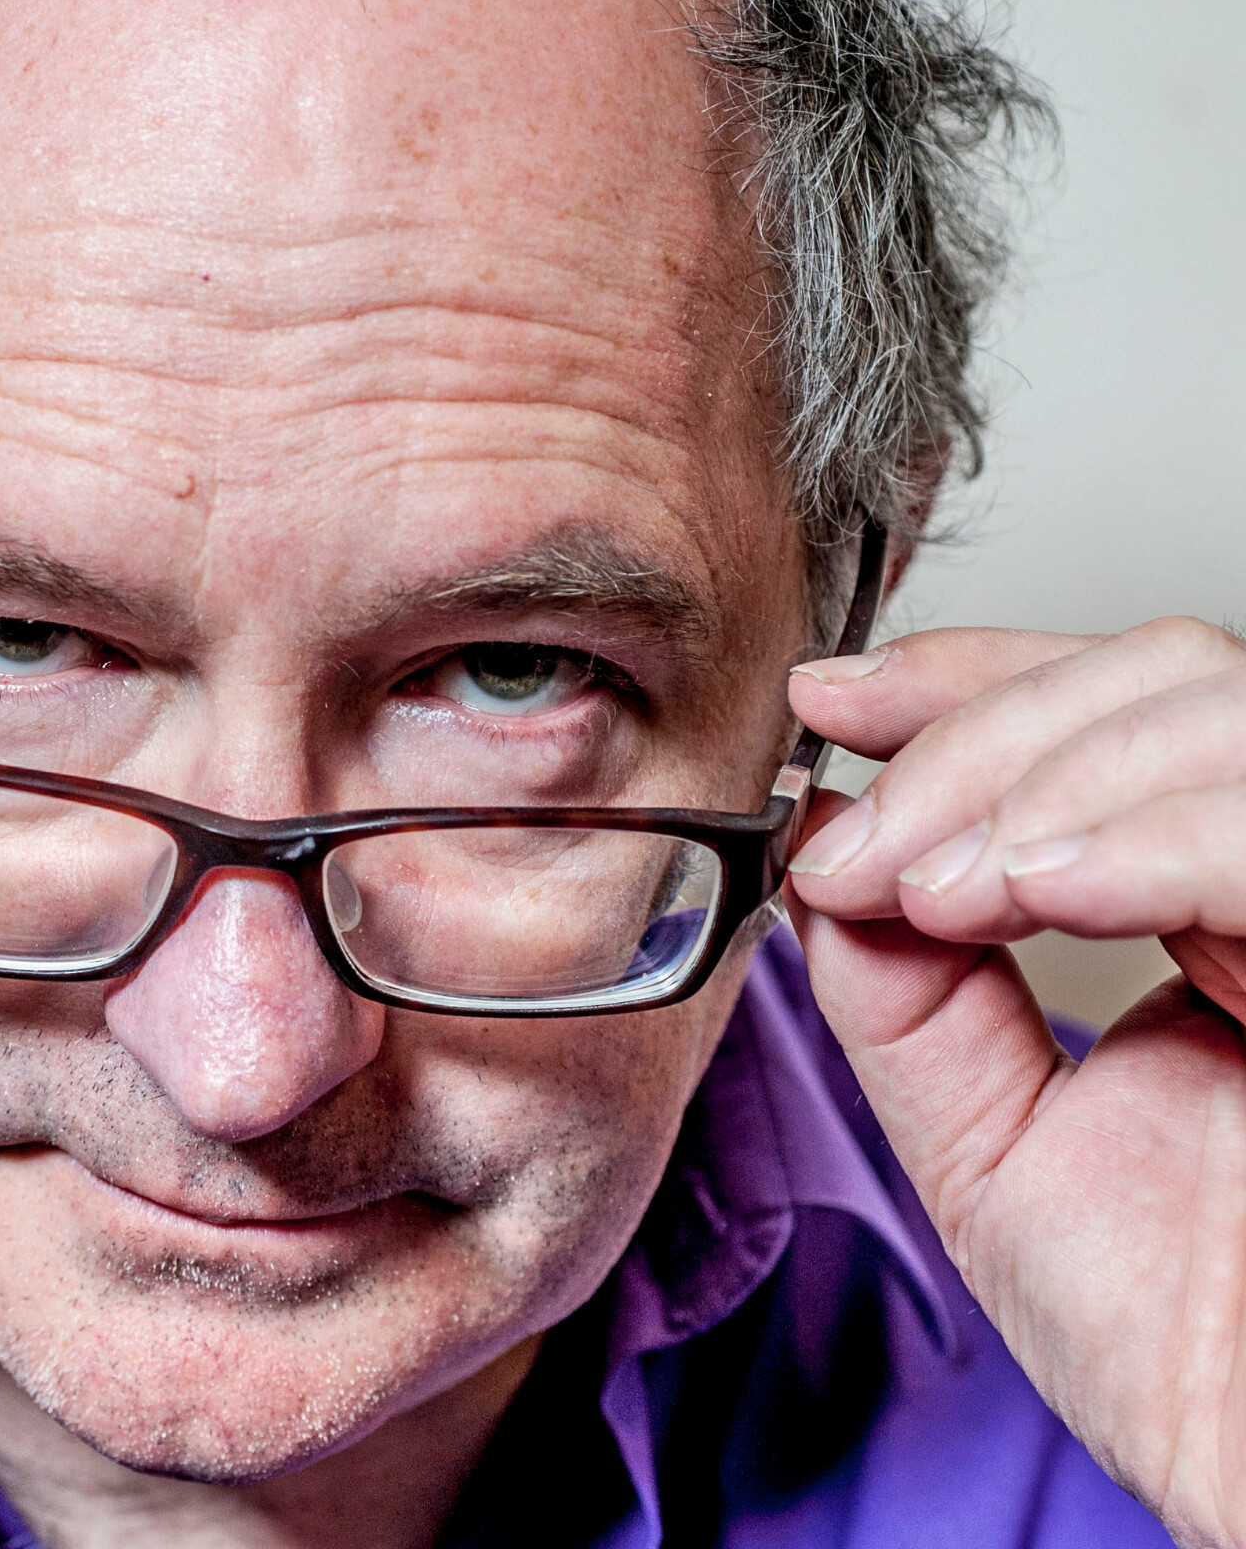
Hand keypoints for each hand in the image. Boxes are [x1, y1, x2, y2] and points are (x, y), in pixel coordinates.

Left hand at [786, 617, 1245, 1547]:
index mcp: (1209, 909)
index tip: (825, 696)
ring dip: (1029, 780)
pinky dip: (1137, 833)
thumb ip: (901, 979)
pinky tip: (1033, 892)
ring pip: (1210, 711)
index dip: (963, 679)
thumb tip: (818, 835)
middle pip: (1152, 681)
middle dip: (971, 737)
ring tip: (938, 893)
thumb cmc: (1186, 1346)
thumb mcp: (986, 1132)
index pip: (1102, 708)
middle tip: (865, 851)